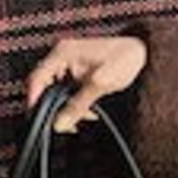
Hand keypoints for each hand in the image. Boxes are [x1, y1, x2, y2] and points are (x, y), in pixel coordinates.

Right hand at [25, 36, 147, 132]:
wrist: (144, 53)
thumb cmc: (125, 60)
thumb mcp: (100, 84)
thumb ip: (78, 105)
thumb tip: (59, 125)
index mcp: (62, 53)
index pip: (36, 79)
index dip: (34, 100)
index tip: (38, 119)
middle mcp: (61, 57)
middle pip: (45, 87)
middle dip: (56, 107)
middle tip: (69, 124)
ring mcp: (69, 65)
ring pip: (58, 92)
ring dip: (69, 108)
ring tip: (89, 116)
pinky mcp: (79, 73)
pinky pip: (69, 91)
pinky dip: (76, 103)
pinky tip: (91, 111)